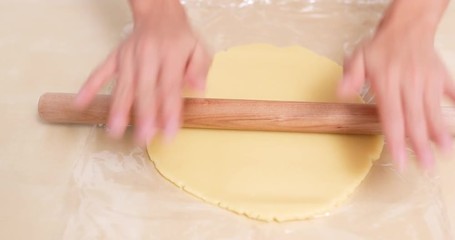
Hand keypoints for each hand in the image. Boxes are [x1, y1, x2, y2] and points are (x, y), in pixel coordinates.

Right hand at [75, 0, 210, 144]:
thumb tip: (198, 88)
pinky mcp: (115, 57)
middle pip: (144, 90)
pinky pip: (101, 72)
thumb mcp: (199, 48)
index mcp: (170, 55)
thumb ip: (199, 69)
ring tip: (114, 131)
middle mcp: (147, 56)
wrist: (158, 13)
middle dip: (143, 115)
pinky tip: (81, 103)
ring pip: (123, 85)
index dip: (169, 112)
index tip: (169, 133)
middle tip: (142, 138)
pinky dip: (90, 87)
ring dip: (118, 109)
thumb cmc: (180, 36)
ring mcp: (128, 57)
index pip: (169, 88)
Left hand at [339, 11, 454, 169]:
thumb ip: (351, 76)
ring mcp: (427, 80)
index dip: (396, 141)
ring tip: (444, 152)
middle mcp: (409, 83)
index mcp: (387, 83)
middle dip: (420, 145)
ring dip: (439, 133)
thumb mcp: (358, 58)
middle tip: (425, 167)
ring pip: (433, 111)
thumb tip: (341, 92)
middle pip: (414, 119)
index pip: (391, 117)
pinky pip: (450, 94)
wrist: (407, 26)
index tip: (400, 161)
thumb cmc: (380, 47)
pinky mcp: (441, 76)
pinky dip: (454, 109)